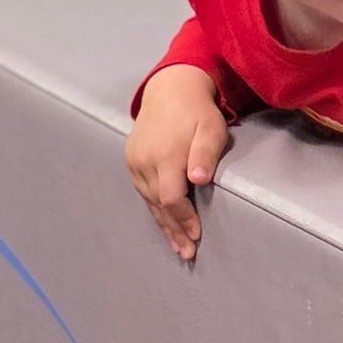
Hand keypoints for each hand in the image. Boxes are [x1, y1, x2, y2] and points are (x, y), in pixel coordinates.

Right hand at [126, 66, 229, 261]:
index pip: (171, 198)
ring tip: (178, 247)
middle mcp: (144, 162)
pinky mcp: (132, 160)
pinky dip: (155, 209)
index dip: (184, 219)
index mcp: (164, 155)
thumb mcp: (210, 127)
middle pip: (158, 205)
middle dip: (174, 230)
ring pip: (149, 201)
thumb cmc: (197, 111)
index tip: (197, 235)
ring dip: (164, 225)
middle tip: (188, 253)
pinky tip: (165, 223)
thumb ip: (205, 153)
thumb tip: (198, 179)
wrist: (170, 88)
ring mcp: (135, 162)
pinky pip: (143, 191)